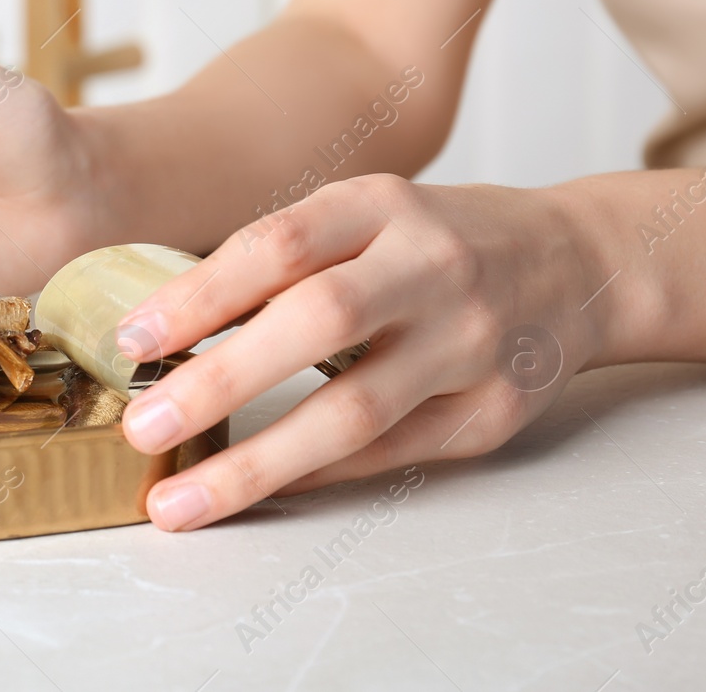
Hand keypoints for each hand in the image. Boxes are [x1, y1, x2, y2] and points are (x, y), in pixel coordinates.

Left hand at [115, 174, 607, 529]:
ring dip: (256, 464)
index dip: (198, 294)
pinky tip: (254, 490)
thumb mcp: (362, 215)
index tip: (130, 340)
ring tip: (179, 500)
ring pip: (355, 412)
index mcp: (381, 206)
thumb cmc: (431, 241)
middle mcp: (433, 267)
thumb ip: (280, 259)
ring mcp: (472, 342)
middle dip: (219, 383)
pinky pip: (389, 454)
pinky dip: (313, 475)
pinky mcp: (495, 410)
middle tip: (142, 426)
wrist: (576, 262)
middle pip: (317, 323)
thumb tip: (159, 329)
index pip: (277, 245)